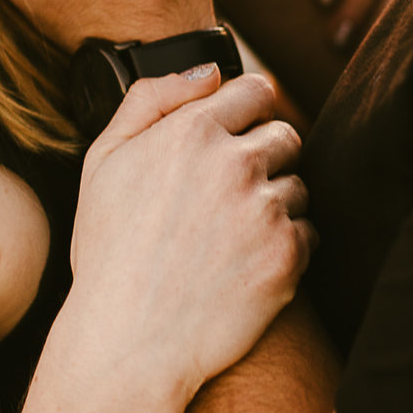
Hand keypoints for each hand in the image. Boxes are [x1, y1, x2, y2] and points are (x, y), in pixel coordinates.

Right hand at [63, 66, 312, 399]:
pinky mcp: (289, 257)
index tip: (236, 133)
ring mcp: (266, 211)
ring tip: (230, 237)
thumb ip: (150, 100)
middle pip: (285, 135)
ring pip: (299, 186)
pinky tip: (244, 264)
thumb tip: (207, 72)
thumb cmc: (109, 251)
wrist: (129, 339)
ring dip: (276, 203)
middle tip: (228, 195)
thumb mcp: (102, 162)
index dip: (248, 109)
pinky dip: (286, 246)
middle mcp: (235, 163)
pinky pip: (310, 233)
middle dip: (265, 157)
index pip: (255, 89)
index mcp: (190, 132)